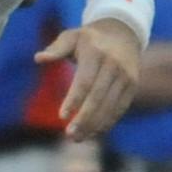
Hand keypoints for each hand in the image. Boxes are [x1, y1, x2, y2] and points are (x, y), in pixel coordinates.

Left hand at [37, 19, 142, 140]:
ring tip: (78, 138)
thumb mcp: (71, 37)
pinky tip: (94, 132)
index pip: (85, 81)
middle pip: (98, 97)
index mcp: (96, 52)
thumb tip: (38, 58)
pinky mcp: (132, 85)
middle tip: (70, 135)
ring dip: (95, 125)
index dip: (74, 100)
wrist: (123, 33)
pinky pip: (120, 107)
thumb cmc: (89, 39)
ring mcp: (126, 76)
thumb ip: (56, 49)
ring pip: (110, 106)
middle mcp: (114, 64)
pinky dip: (107, 122)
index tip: (62, 117)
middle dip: (84, 119)